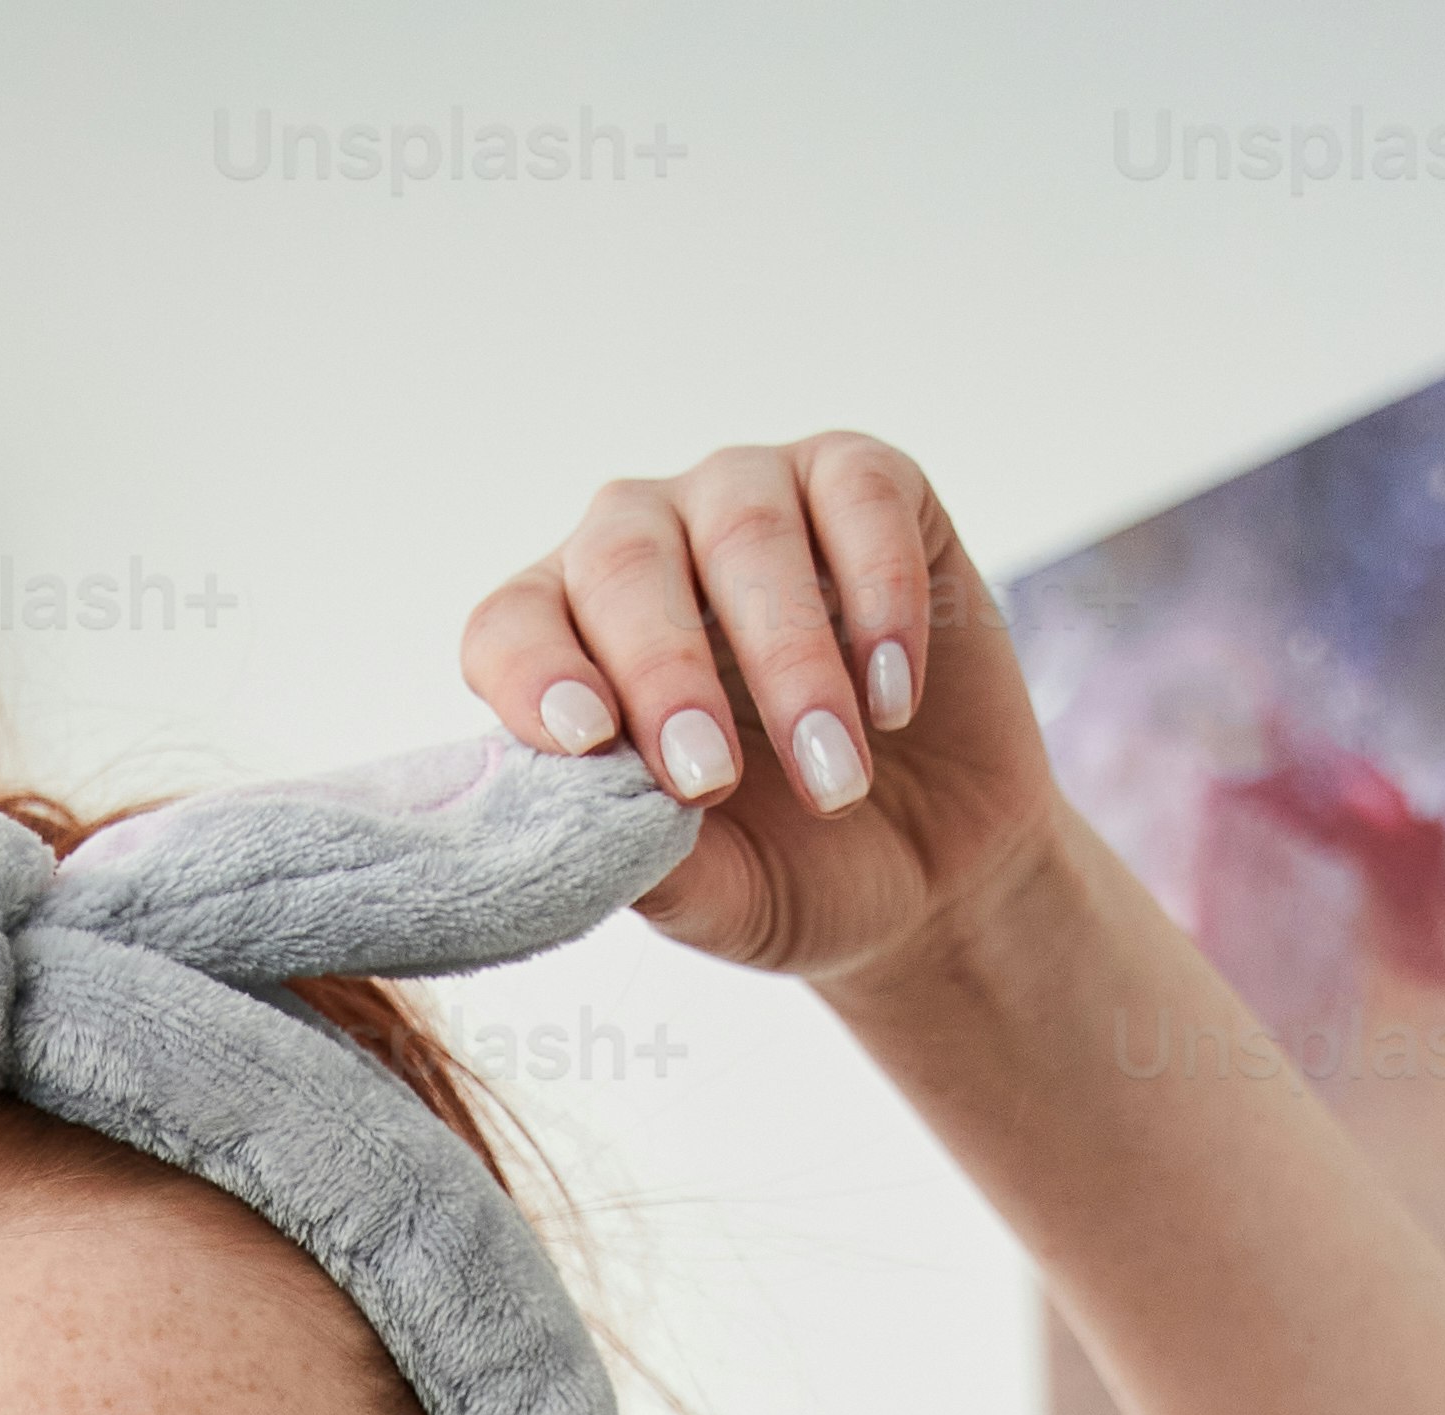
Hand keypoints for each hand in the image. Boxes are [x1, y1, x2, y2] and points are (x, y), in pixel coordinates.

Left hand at [461, 434, 1066, 1001]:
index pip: (512, 626)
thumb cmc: (797, 871)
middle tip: (712, 781)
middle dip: (666, 672)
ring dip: (790, 658)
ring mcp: (754, 501)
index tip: (585, 743)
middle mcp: (649, 550)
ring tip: (836, 778)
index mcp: (574, 644)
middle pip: (622, 561)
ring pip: (744, 524)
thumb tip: (594, 833)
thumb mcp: (721, 898)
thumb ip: (654, 865)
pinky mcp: (868, 486)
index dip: (533, 672)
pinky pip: (863, 496)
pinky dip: (882, 598)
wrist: (933, 868)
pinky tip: (893, 700)